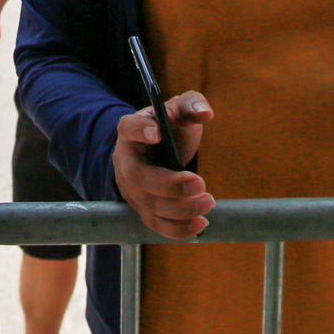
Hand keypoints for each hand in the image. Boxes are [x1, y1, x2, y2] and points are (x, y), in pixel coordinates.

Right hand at [112, 92, 214, 239]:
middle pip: (139, 176)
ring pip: (149, 204)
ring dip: (180, 209)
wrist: (155, 151)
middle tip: (200, 183)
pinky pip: (156, 224)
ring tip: (208, 202)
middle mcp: (125, 161)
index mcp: (131, 130)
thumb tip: (205, 113)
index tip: (157, 133)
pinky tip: (200, 224)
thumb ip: (191, 105)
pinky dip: (177, 229)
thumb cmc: (168, 128)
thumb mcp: (178, 111)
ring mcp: (131, 188)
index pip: (128, 128)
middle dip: (170, 184)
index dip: (139, 131)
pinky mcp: (142, 208)